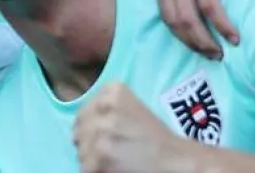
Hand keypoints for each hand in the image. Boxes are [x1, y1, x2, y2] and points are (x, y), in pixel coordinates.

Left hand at [74, 82, 197, 172]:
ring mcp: (102, 128)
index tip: (108, 137)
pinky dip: (96, 171)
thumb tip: (77, 127)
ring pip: (80, 149)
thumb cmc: (154, 138)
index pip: (84, 112)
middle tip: (111, 151)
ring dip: (92, 159)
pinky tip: (113, 168)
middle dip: (90, 143)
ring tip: (114, 160)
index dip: (91, 129)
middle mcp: (105, 105)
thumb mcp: (129, 109)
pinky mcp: (102, 152)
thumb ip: (102, 110)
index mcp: (112, 90)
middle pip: (78, 130)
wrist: (177, 160)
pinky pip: (85, 166)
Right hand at [156, 0, 254, 59]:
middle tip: (220, 55)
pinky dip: (174, 27)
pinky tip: (189, 37)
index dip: (221, 25)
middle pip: (184, 16)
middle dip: (202, 40)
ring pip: (169, 16)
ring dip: (186, 38)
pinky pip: (162, 9)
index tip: (236, 40)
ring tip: (205, 51)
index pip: (208, 3)